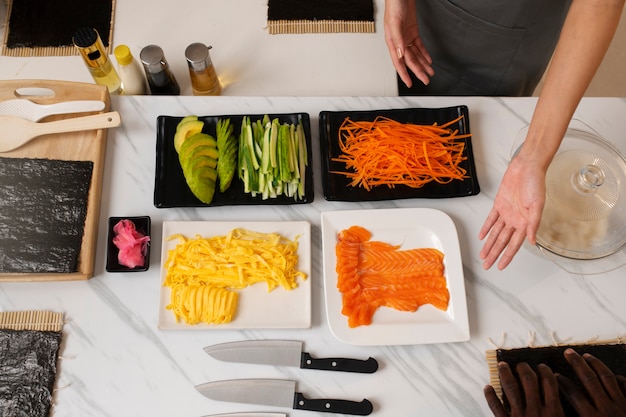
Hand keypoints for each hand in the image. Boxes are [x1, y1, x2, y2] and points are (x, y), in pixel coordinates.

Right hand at [383, 0, 433, 87]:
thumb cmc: (394, 5)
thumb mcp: (395, 22)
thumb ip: (397, 39)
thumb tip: (400, 54)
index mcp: (392, 42)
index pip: (399, 62)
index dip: (404, 74)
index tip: (410, 83)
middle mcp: (399, 42)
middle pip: (410, 61)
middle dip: (418, 71)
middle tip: (425, 80)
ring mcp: (406, 37)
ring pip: (416, 55)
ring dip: (423, 64)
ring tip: (429, 73)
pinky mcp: (412, 31)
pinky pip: (419, 46)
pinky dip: (424, 53)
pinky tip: (428, 60)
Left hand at [478, 154, 544, 269]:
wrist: (527, 167)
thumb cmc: (536, 183)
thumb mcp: (537, 205)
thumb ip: (534, 224)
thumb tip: (532, 240)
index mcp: (525, 222)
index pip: (514, 244)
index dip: (507, 256)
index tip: (500, 266)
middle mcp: (515, 220)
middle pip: (502, 242)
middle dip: (494, 254)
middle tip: (487, 265)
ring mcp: (507, 213)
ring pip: (496, 233)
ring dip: (489, 244)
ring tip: (483, 255)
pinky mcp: (500, 204)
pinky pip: (491, 219)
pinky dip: (486, 228)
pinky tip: (483, 236)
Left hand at [484, 361, 564, 416]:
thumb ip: (558, 412)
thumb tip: (556, 396)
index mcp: (553, 411)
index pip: (549, 383)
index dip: (545, 371)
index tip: (541, 366)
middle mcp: (535, 410)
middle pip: (529, 381)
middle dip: (524, 369)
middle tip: (521, 364)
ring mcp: (519, 416)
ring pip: (510, 388)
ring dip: (505, 374)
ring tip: (502, 366)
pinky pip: (495, 406)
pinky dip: (490, 395)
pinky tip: (487, 387)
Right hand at [558, 348, 625, 415]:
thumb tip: (561, 416)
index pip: (574, 394)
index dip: (563, 383)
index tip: (556, 375)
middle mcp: (606, 408)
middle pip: (588, 379)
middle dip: (577, 363)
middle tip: (569, 352)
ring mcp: (622, 405)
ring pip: (607, 378)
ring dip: (595, 365)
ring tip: (587, 356)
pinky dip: (619, 379)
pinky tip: (613, 374)